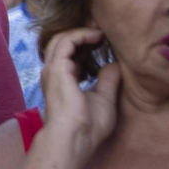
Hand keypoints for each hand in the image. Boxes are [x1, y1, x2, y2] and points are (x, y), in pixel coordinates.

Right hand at [40, 28, 118, 163]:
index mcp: (63, 80)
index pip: (71, 55)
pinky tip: (97, 36)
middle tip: (102, 31)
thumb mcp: (105, 99)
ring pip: (62, 38)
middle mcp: (54, 72)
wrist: (75, 138)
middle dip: (82, 33)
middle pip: (63, 43)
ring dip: (82, 31)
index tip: (104, 41)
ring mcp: (53, 69)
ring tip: (100, 31)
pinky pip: (67, 41)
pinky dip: (81, 34)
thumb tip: (115, 64)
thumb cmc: (89, 126)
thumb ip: (108, 81)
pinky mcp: (56, 68)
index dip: (87, 45)